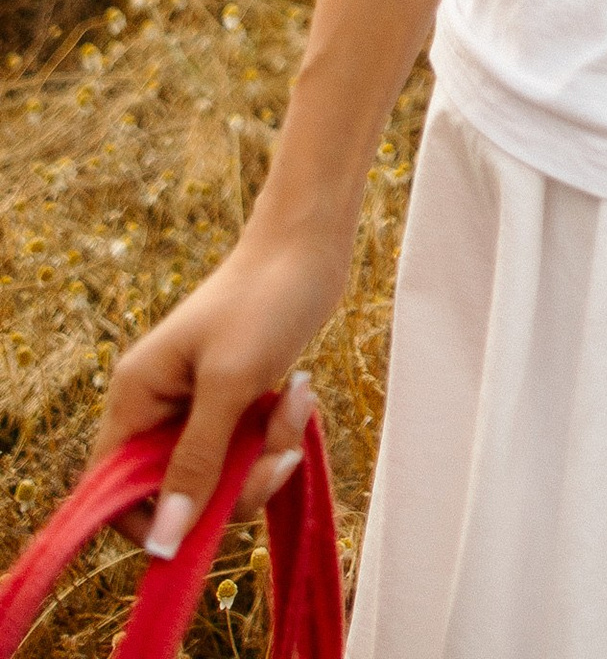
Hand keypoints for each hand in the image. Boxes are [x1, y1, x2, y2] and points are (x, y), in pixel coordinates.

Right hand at [99, 228, 345, 560]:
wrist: (310, 245)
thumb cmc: (265, 300)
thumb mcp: (230, 385)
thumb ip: (196, 464)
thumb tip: (164, 544)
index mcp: (135, 398)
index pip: (112, 491)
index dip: (151, 521)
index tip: (202, 524)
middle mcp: (157, 407)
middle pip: (178, 493)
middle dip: (235, 485)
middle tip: (280, 455)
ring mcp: (195, 407)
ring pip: (220, 477)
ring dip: (266, 455)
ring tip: (298, 403)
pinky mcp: (232, 403)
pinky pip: (247, 451)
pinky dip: (277, 435)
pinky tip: (300, 394)